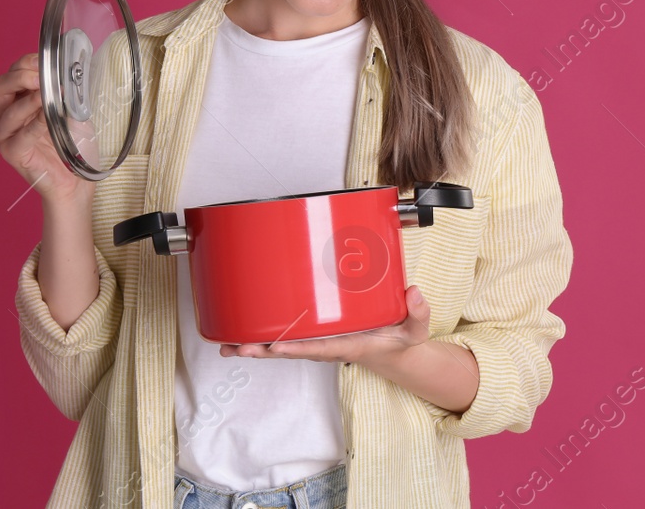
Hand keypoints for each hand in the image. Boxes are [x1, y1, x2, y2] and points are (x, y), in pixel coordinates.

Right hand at [0, 52, 90, 204]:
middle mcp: (5, 115)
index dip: (27, 63)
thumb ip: (65, 92)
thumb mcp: (72, 109)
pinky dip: (34, 124)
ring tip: (48, 96)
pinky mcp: (11, 153)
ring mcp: (5, 135)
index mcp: (17, 100)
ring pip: (8, 110)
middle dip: (21, 76)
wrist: (76, 179)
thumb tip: (71, 71)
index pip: (12, 73)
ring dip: (30, 100)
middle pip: (1, 86)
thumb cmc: (72, 143)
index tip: (47, 60)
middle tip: (42, 77)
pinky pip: (20, 136)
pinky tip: (47, 118)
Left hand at [219, 285, 431, 365]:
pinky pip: (285, 337)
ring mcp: (318, 342)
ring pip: (281, 346)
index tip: (275, 347)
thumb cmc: (398, 339)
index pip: (319, 347)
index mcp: (348, 345)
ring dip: (254, 346)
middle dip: (262, 350)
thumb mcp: (415, 330)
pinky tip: (240, 332)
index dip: (296, 347)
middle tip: (236, 347)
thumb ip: (418, 313)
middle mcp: (327, 346)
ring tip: (226, 344)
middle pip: (290, 350)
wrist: (392, 351)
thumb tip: (413, 293)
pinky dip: (262, 336)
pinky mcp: (313, 335)